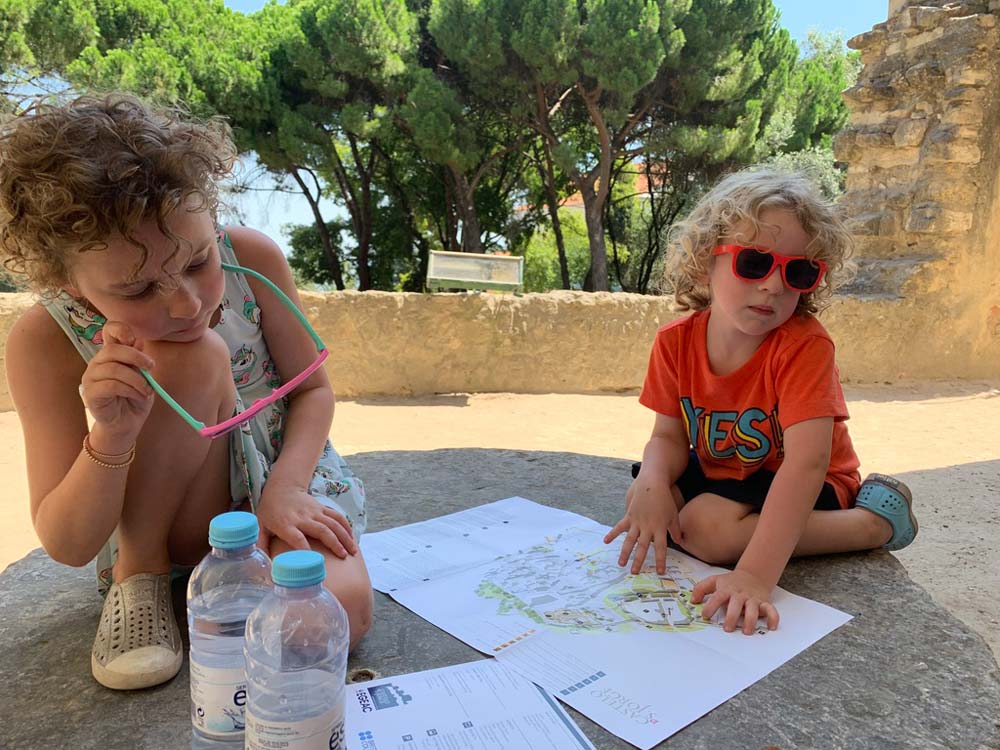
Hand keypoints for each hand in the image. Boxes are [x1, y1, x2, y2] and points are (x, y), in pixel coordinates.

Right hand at [80, 322, 154, 449]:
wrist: (127, 423)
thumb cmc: (135, 398)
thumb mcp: (143, 376)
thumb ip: (139, 360)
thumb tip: (139, 340)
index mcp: (111, 354)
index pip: (109, 331)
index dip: (120, 329)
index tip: (134, 340)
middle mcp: (98, 363)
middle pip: (112, 349)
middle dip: (136, 357)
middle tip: (151, 367)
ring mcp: (91, 378)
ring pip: (114, 369)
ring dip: (136, 379)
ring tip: (146, 390)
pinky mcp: (90, 394)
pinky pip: (111, 385)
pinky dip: (130, 390)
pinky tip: (138, 396)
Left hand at [256, 478, 357, 558]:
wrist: (281, 488)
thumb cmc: (269, 511)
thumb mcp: (260, 526)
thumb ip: (260, 544)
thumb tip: (261, 565)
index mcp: (285, 524)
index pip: (297, 538)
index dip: (305, 549)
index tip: (314, 562)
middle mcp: (302, 517)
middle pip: (322, 530)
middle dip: (334, 543)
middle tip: (343, 556)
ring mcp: (314, 511)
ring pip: (333, 523)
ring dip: (344, 537)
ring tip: (351, 551)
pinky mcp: (321, 508)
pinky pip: (336, 516)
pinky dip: (346, 526)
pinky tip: (352, 538)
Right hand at [603, 475, 682, 574]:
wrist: (652, 483)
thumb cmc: (665, 499)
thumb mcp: (673, 515)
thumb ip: (675, 530)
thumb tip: (681, 542)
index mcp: (659, 528)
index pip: (661, 548)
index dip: (660, 560)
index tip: (659, 572)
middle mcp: (647, 527)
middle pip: (642, 547)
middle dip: (638, 561)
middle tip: (634, 573)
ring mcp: (636, 522)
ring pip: (629, 540)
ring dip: (624, 553)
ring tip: (620, 564)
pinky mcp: (629, 516)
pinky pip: (619, 527)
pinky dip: (612, 534)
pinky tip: (605, 541)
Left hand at [692, 569, 778, 633]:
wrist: (752, 575)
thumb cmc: (730, 582)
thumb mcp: (714, 581)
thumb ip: (701, 588)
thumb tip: (693, 600)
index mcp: (726, 589)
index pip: (717, 597)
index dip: (711, 606)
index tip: (705, 615)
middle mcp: (739, 595)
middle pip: (736, 604)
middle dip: (731, 617)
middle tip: (727, 629)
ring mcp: (752, 599)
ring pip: (753, 609)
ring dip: (750, 620)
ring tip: (746, 631)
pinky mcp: (763, 603)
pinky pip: (771, 610)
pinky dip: (773, 617)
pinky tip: (771, 627)